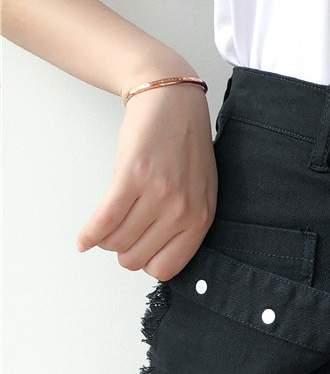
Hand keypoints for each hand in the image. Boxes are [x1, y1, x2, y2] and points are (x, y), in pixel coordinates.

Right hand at [75, 82, 217, 280]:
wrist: (173, 104)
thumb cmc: (186, 148)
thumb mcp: (202, 193)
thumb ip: (187, 225)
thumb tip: (158, 259)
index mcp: (201, 219)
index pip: (166, 269)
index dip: (147, 262)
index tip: (139, 250)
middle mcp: (182, 211)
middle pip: (136, 259)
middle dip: (123, 251)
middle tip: (123, 232)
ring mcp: (157, 195)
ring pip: (116, 242)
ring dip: (106, 239)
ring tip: (109, 224)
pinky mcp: (131, 178)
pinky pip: (104, 222)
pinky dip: (88, 235)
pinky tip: (83, 239)